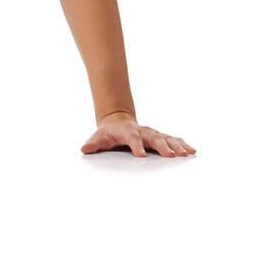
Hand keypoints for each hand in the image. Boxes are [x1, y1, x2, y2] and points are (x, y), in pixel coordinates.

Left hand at [81, 112, 196, 157]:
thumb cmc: (109, 132)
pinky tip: (192, 150)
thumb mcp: (99, 137)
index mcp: (128, 131)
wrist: (117, 121)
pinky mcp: (160, 136)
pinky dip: (182, 144)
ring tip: (188, 153)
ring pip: (166, 138)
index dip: (136, 146)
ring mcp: (152, 133)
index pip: (132, 139)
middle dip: (162, 146)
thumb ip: (94, 144)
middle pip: (154, 137)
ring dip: (177, 145)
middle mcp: (143, 131)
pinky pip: (173, 139)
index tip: (141, 156)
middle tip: (171, 155)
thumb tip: (84, 149)